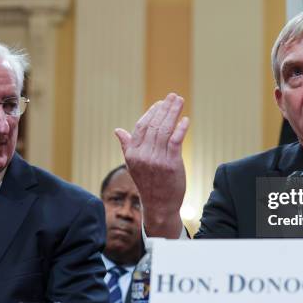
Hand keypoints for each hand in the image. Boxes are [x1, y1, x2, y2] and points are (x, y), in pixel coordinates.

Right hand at [115, 93, 188, 238]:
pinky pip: (176, 141)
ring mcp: (157, 160)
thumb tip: (118, 130)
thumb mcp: (133, 165)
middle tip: (173, 96)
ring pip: (165, 130)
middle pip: (154, 125)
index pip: (141, 126)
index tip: (160, 103)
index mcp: (133, 153)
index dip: (151, 113)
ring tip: (179, 101)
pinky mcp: (171, 164)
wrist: (159, 206)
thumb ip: (127, 146)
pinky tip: (185, 119)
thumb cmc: (148, 183)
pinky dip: (181, 128)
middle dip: (165, 108)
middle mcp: (143, 155)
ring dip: (173, 113)